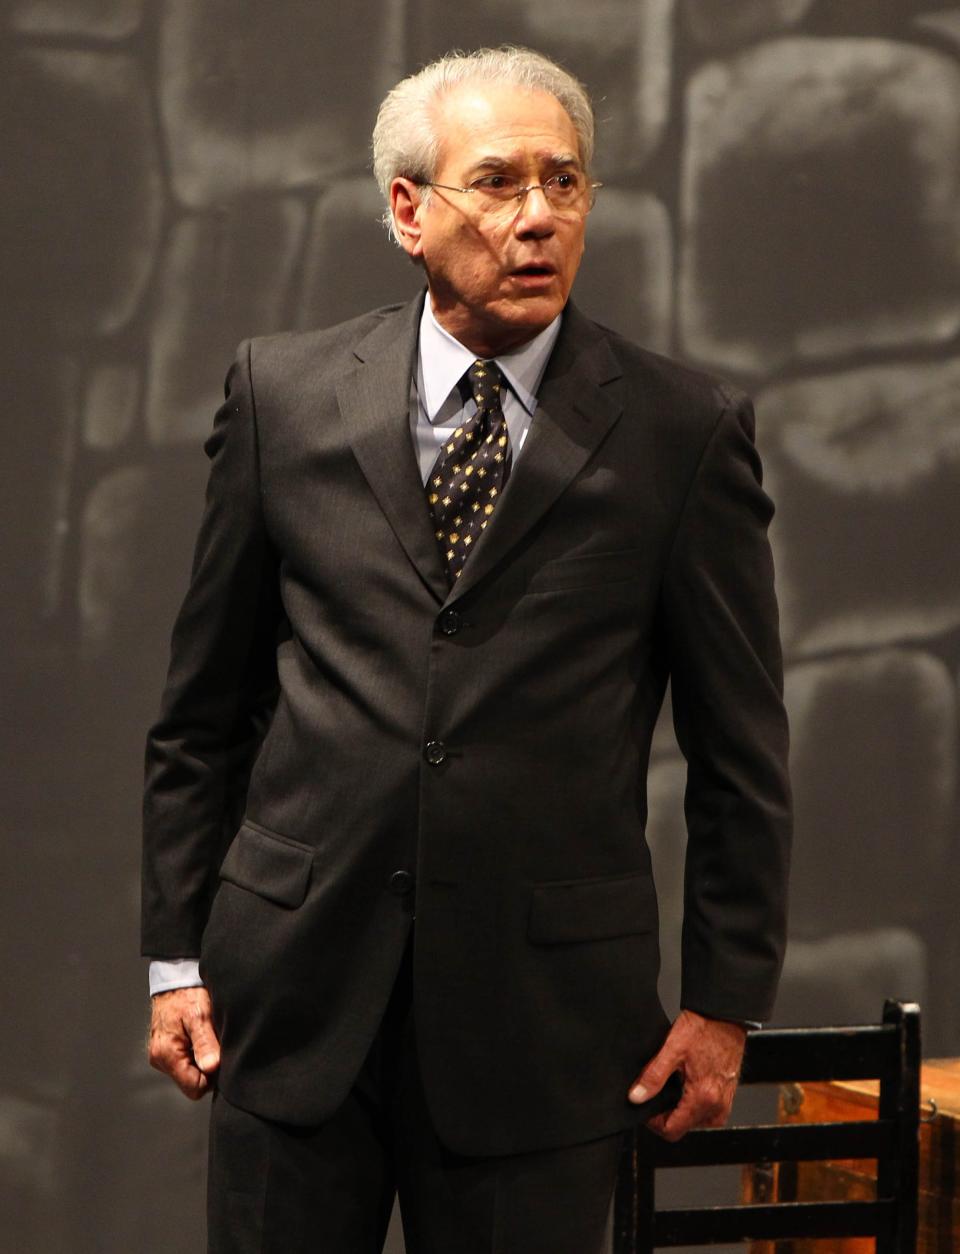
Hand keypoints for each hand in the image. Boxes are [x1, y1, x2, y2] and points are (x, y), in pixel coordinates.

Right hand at [147, 986, 220, 1099]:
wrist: (174, 979)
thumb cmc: (187, 994)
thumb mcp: (201, 1016)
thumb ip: (205, 1043)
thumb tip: (212, 1068)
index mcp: (167, 1055)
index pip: (194, 1088)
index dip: (211, 1077)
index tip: (219, 1058)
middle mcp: (160, 1060)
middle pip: (192, 1082)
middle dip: (207, 1068)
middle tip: (214, 1043)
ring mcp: (161, 1056)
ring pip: (189, 1073)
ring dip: (201, 1059)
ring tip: (206, 1036)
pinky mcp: (165, 1050)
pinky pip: (184, 1062)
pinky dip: (195, 1053)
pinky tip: (199, 1035)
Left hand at [627, 1009, 745, 1140]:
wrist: (725, 1015)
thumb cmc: (703, 1027)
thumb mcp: (672, 1048)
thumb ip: (652, 1076)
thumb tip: (636, 1097)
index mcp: (703, 1097)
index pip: (672, 1130)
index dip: (653, 1122)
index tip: (645, 1104)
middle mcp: (717, 1105)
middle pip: (683, 1127)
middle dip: (667, 1113)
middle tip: (658, 1088)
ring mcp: (725, 1101)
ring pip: (695, 1121)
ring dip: (681, 1108)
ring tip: (674, 1083)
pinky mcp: (728, 1094)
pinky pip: (707, 1111)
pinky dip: (694, 1102)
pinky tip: (687, 1082)